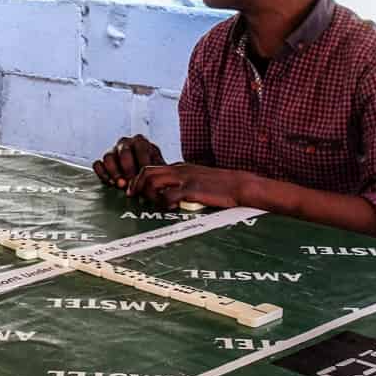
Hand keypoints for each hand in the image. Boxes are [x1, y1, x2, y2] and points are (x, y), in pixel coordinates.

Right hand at [93, 135, 163, 188]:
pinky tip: (111, 182)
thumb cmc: (151, 170)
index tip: (145, 176)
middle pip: (123, 152)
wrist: (142, 176)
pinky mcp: (103, 162)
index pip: (141, 148)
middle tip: (132, 181)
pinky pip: (97, 165)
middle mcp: (125, 143)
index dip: (143, 163)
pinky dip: (102, 174)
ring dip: (115, 173)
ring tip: (121, 184)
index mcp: (140, 141)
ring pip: (108, 157)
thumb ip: (157, 170)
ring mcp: (112, 151)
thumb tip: (155, 178)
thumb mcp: (158, 168)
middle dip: (128, 169)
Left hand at [129, 163, 252, 208]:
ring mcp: (184, 178)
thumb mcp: (197, 179)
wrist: (240, 185)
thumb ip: (182, 183)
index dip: (138, 180)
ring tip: (156, 204)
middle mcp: (179, 170)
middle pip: (146, 172)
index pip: (150, 168)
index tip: (135, 192)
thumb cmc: (220, 186)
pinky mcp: (191, 189)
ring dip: (150, 195)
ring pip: (152, 181)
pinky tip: (171, 208)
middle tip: (135, 198)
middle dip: (136, 185)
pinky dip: (164, 203)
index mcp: (179, 167)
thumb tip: (169, 194)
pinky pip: (168, 195)